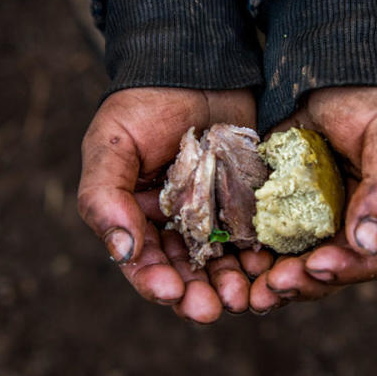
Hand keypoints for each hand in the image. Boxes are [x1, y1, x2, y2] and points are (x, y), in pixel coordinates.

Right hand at [77, 87, 271, 322]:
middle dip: (199, 295)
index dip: (156, 282)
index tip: (172, 294)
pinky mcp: (254, 204)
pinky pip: (260, 239)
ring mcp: (220, 216)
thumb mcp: (111, 144)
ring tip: (245, 297)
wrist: (198, 66)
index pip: (145, 263)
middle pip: (189, 274)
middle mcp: (180, 226)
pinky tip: (271, 269)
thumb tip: (122, 253)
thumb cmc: (145, 104)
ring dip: (233, 285)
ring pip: (226, 264)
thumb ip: (105, 197)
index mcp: (140, 219)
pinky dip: (264, 258)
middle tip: (212, 309)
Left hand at [249, 87, 376, 311]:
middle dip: (303, 283)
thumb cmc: (373, 99)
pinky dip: (252, 256)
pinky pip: (266, 240)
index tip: (316, 267)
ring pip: (295, 264)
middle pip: (330, 271)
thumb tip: (369, 243)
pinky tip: (234, 263)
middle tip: (274, 287)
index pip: (374, 259)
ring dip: (274, 280)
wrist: (326, 70)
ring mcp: (314, 221)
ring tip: (251, 290)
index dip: (346, 270)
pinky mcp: (280, 209)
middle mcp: (352, 227)